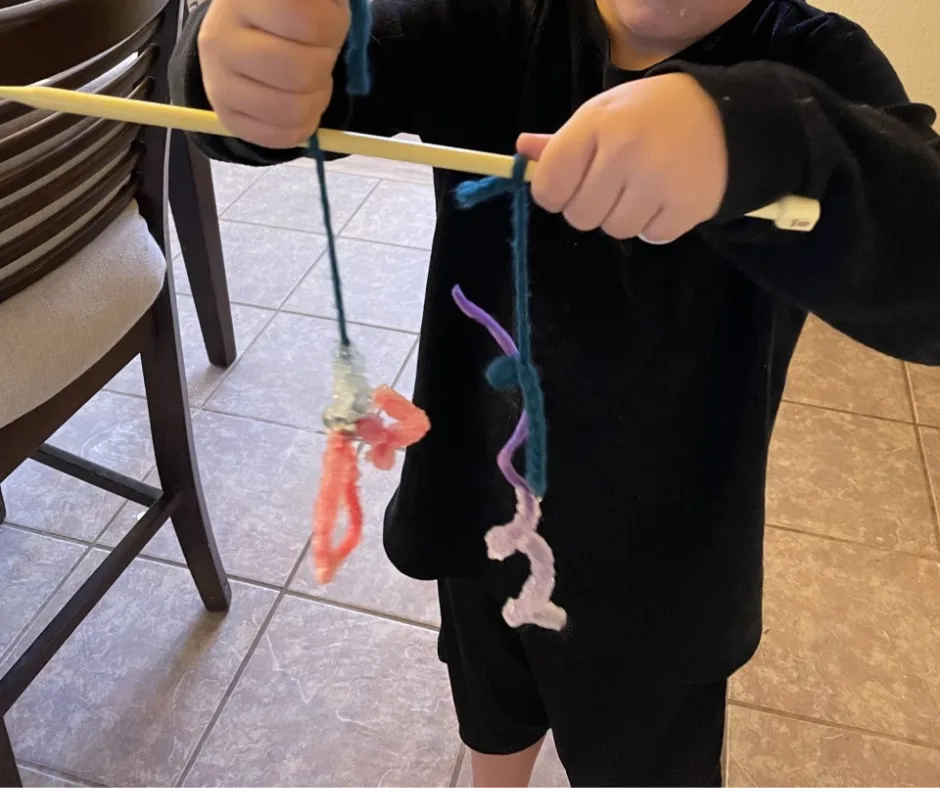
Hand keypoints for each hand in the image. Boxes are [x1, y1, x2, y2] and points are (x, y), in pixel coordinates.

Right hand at [198, 0, 349, 148]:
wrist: (243, 30)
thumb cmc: (289, 7)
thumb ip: (322, 7)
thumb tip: (332, 26)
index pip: (309, 22)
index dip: (332, 28)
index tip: (324, 23)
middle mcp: (220, 37)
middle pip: (301, 72)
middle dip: (323, 66)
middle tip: (317, 55)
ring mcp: (216, 80)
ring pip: (293, 110)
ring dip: (316, 99)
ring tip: (308, 79)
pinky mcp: (224, 115)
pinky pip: (281, 137)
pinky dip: (303, 126)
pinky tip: (297, 103)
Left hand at [517, 73, 727, 243]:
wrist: (724, 115)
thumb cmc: (649, 115)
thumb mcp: (603, 114)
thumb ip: (561, 142)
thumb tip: (522, 152)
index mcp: (595, 124)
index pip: (548, 188)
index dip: (555, 193)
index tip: (571, 185)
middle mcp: (624, 151)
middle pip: (580, 216)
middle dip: (592, 206)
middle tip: (614, 184)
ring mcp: (657, 180)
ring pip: (615, 230)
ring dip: (625, 216)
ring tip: (644, 187)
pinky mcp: (687, 205)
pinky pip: (651, 236)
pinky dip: (656, 224)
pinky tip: (667, 197)